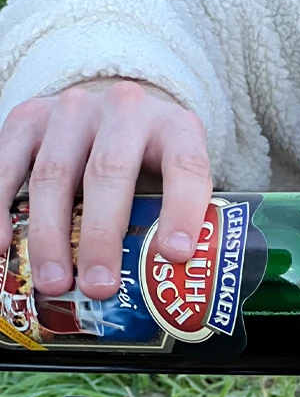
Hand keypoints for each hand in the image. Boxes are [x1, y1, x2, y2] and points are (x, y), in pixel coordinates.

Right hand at [0, 78, 211, 298]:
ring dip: (50, 236)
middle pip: (109, 173)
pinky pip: (7, 163)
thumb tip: (169, 280)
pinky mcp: (29, 117)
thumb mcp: (179, 175)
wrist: (117, 109)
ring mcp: (73, 111)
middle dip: (101, 237)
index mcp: (175, 127)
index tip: (175, 255)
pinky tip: (4, 244)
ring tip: (54, 282)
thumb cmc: (154, 156)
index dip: (182, 210)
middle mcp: (124, 110)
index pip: (185, 166)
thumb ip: (177, 214)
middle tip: (99, 287)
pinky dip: (2, 206)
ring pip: (54, 174)